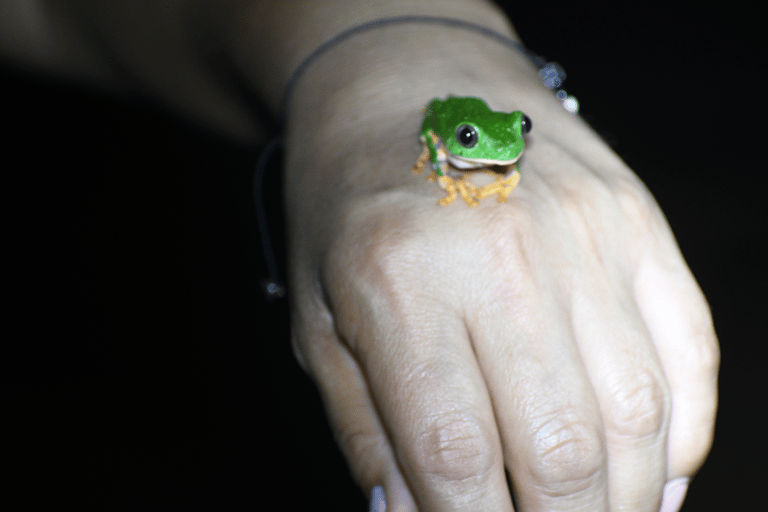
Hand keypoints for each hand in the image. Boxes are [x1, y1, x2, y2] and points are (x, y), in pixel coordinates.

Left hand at [285, 92, 717, 511]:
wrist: (412, 89)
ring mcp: (587, 234)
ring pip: (637, 415)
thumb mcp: (321, 319)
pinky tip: (649, 475)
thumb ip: (367, 430)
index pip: (454, 457)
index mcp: (400, 281)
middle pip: (561, 450)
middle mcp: (505, 256)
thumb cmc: (352, 206)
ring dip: (624, 499)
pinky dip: (680, 437)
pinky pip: (689, 354)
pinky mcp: (638, 223)